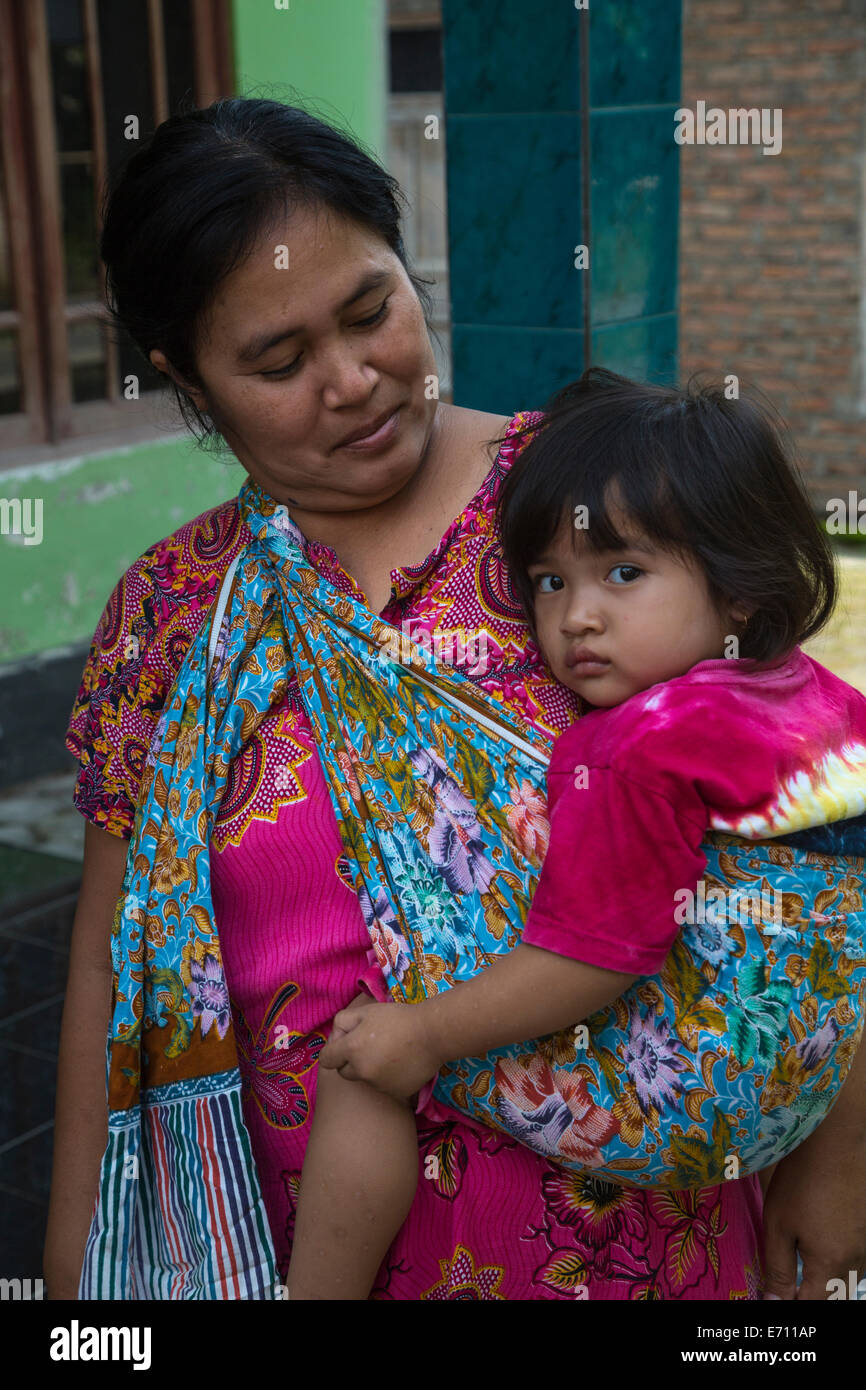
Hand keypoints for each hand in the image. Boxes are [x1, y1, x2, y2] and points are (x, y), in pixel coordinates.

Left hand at [318, 993, 443, 1101]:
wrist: (432, 1035)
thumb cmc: (398, 1018)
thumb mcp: (366, 1011)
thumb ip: (343, 1021)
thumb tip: (337, 1036)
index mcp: (352, 1049)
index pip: (326, 1059)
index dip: (333, 1050)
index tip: (345, 1042)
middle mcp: (362, 1071)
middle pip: (344, 1072)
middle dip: (350, 1061)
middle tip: (368, 1045)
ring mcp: (378, 1085)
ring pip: (365, 1079)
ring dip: (370, 1069)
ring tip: (390, 1052)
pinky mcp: (394, 1093)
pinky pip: (384, 1086)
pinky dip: (387, 1077)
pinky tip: (401, 1063)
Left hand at [762, 1124, 865, 1298]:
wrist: (835, 1140)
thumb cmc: (800, 1179)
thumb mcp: (778, 1225)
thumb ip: (777, 1270)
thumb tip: (774, 1304)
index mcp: (831, 1264)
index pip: (812, 1304)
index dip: (791, 1303)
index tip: (776, 1295)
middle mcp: (857, 1260)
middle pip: (835, 1296)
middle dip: (811, 1295)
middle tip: (788, 1283)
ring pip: (850, 1280)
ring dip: (827, 1281)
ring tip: (804, 1265)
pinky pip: (858, 1260)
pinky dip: (841, 1263)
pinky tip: (825, 1244)